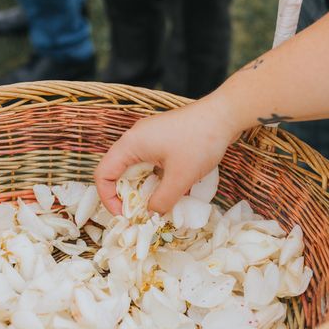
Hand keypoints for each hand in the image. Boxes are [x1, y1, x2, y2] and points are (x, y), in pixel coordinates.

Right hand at [95, 96, 241, 214]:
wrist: (225, 114)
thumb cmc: (200, 142)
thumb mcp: (180, 178)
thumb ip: (162, 200)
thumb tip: (151, 214)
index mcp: (131, 145)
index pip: (103, 174)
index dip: (108, 198)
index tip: (125, 215)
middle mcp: (136, 139)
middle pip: (119, 172)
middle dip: (129, 196)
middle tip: (144, 213)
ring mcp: (150, 138)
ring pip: (138, 169)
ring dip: (146, 189)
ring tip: (162, 204)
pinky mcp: (164, 139)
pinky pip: (152, 164)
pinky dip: (158, 179)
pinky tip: (176, 190)